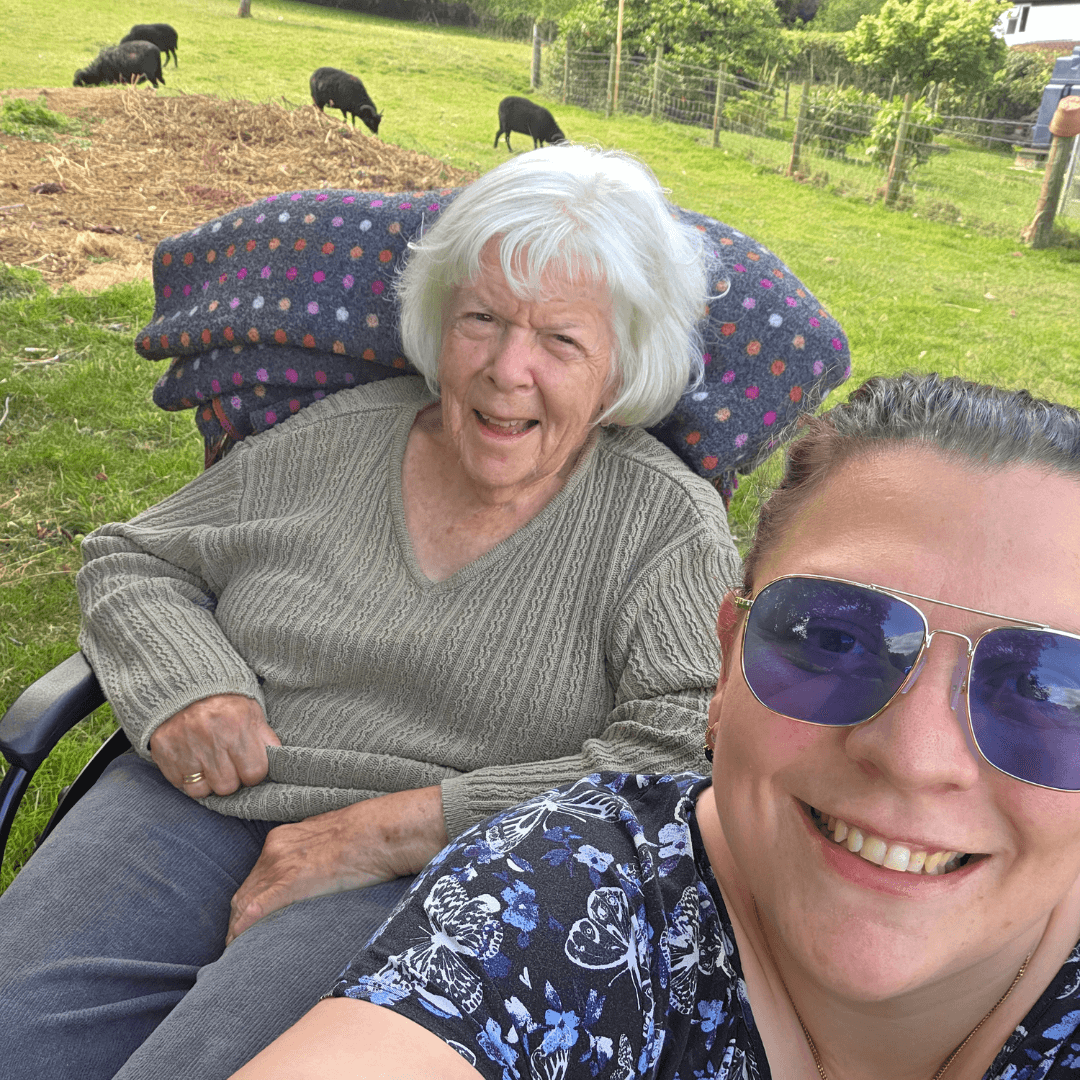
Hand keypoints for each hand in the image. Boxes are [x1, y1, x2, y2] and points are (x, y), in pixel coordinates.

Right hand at [150, 694, 280, 798]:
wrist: (181, 682)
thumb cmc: (223, 699)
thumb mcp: (251, 710)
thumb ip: (265, 738)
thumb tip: (278, 763)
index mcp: (237, 724)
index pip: (254, 773)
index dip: (254, 773)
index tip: (249, 765)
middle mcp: (211, 737)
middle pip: (228, 786)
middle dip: (231, 779)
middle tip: (228, 764)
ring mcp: (185, 747)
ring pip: (203, 790)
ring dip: (208, 782)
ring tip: (209, 764)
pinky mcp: (164, 753)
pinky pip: (180, 785)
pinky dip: (187, 778)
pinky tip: (192, 761)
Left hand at [226, 785, 448, 944]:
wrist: (383, 829)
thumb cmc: (368, 836)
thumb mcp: (331, 842)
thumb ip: (314, 859)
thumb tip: (316, 883)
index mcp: (283, 840)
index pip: (255, 881)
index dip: (248, 908)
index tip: (248, 929)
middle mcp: (275, 850)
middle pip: (244, 894)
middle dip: (238, 924)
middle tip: (239, 951)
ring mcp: (281, 864)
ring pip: (245, 904)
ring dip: (239, 932)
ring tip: (240, 958)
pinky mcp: (292, 880)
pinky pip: (258, 908)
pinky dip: (245, 927)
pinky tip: (239, 943)